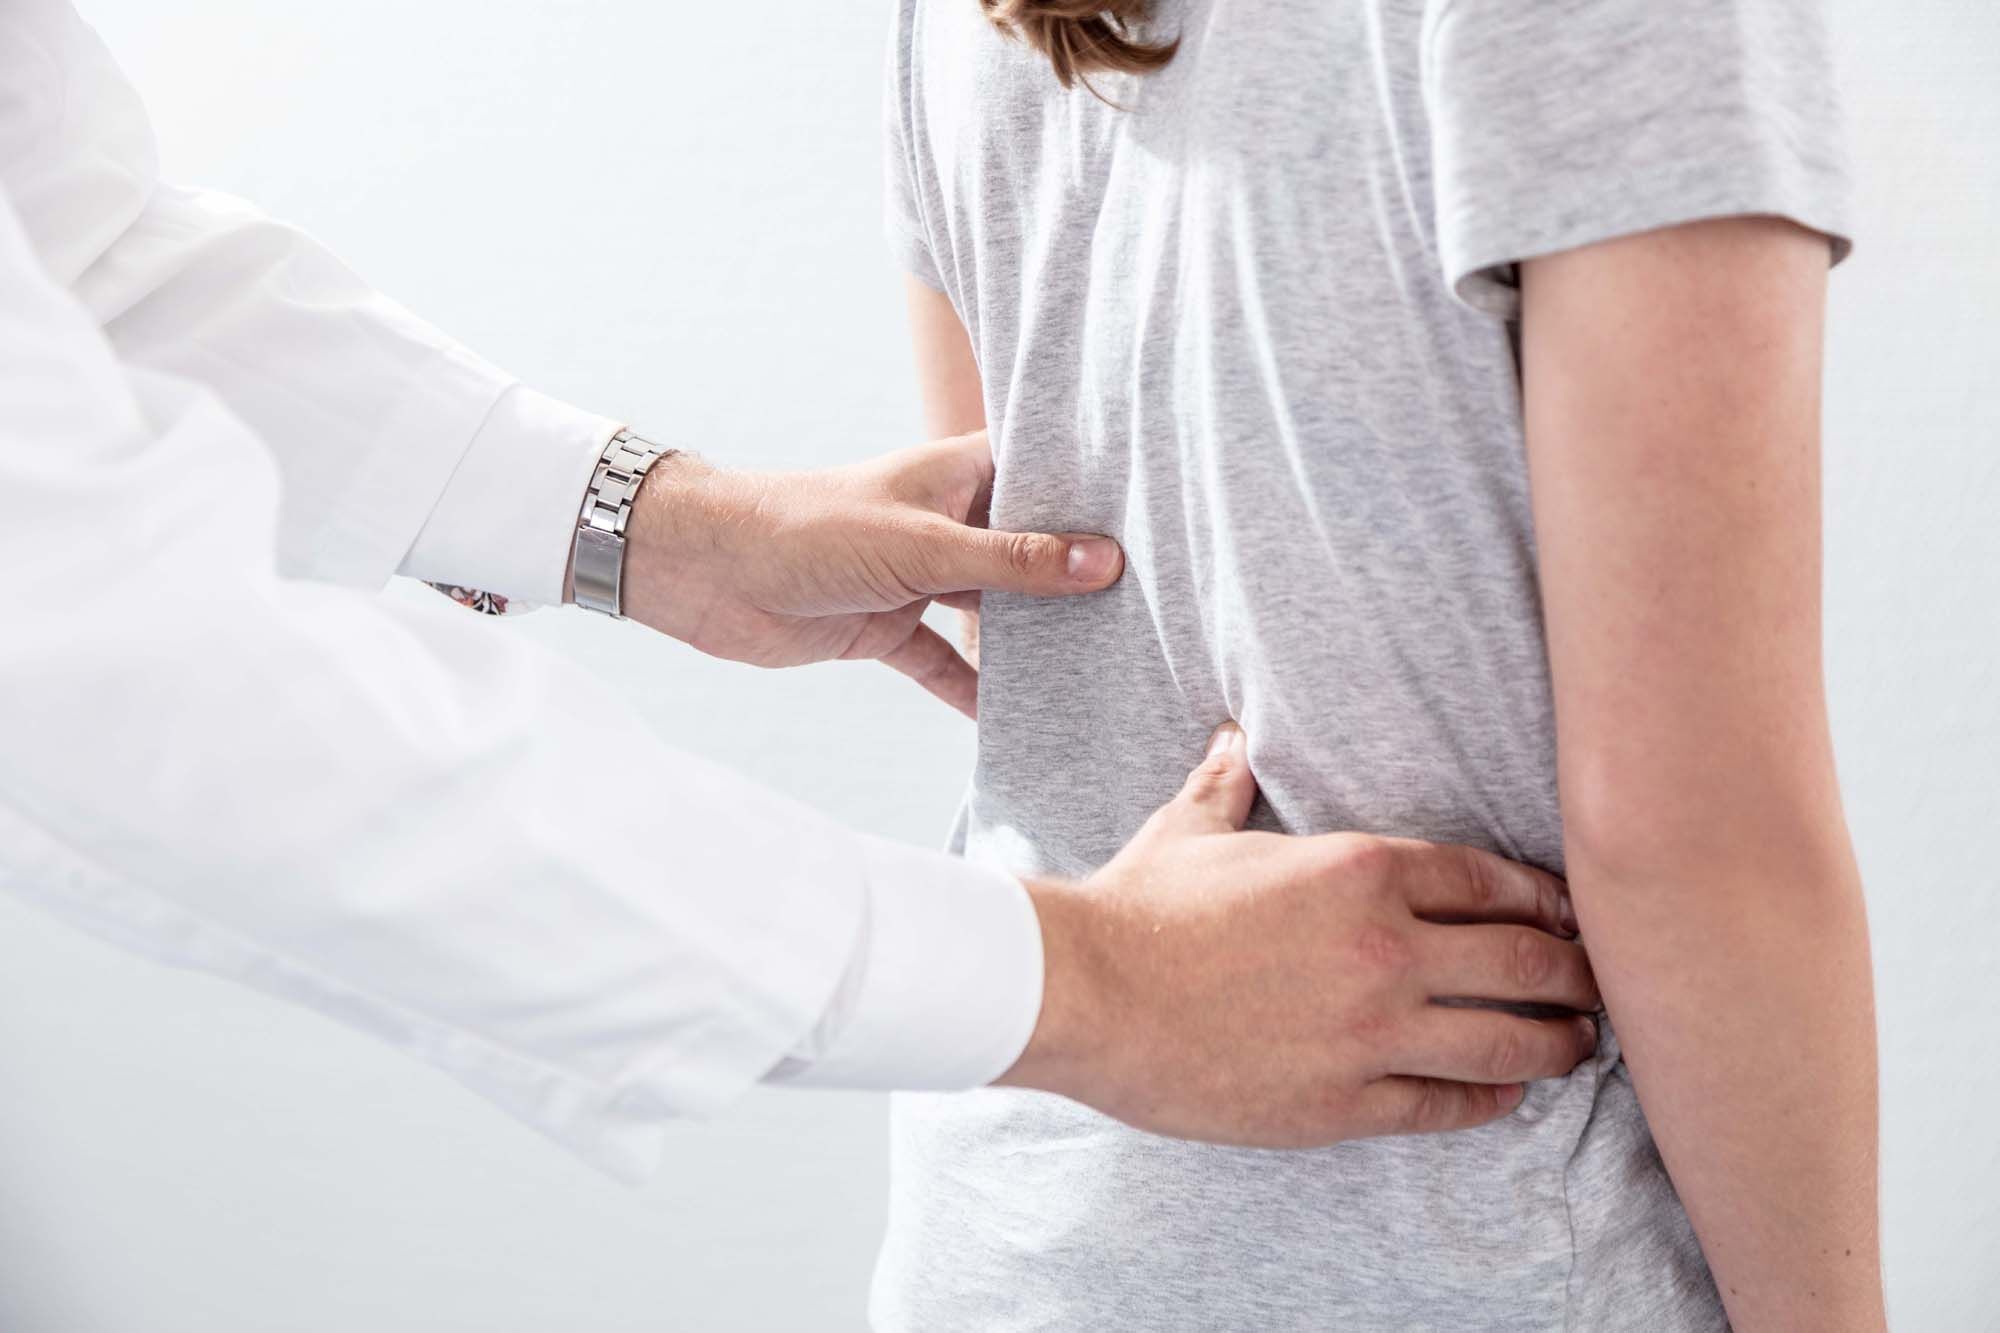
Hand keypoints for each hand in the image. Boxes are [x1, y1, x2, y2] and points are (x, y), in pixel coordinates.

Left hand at [608, 431, 1121, 715]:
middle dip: (1077, 583)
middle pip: (1029, 552)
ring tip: (1107, 670)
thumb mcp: (924, 545)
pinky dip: (977, 691)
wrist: (706, 573)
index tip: (1164, 525)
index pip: (1045, 477)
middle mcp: (949, 522)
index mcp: (960, 474)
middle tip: (1156, 612)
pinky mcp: (891, 629)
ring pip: (995, 614)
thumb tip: (1103, 563)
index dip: (1096, 498)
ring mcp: (922, 577)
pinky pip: (948, 665)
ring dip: (1035, 643)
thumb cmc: (807, 528)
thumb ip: (1013, 560)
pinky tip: (1021, 721)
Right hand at [1001, 723, 1599, 1146]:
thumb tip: (1232, 737)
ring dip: (1557, 1042)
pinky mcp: (1345, 1102)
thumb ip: (1229, 782)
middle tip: (1601, 982)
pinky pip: (1447, 1105)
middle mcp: (1386, 949)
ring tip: (1578, 1045)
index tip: (1570, 912)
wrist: (1087, 995)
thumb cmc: (1138, 907)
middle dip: (1578, 972)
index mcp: (1359, 869)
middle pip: (1526, 959)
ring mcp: (1372, 1032)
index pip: (1491, 881)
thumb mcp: (1189, 828)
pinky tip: (1507, 1095)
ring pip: (1507, 1038)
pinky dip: (1490, 1100)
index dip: (1545, 899)